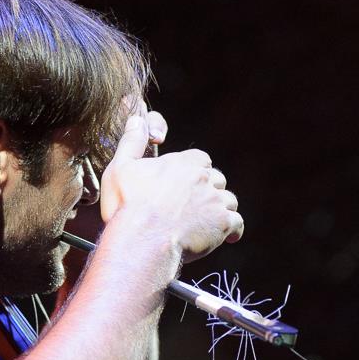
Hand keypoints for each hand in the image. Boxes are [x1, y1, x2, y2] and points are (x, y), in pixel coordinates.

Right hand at [98, 111, 242, 259]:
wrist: (142, 240)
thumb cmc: (128, 206)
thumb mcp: (121, 168)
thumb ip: (132, 142)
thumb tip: (136, 119)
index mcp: (182, 163)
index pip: (200, 159)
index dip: (196, 171)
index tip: (188, 182)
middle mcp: (202, 178)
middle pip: (217, 180)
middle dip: (209, 191)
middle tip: (196, 206)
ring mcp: (215, 200)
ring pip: (229, 201)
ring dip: (221, 210)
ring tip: (209, 222)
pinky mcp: (223, 223)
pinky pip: (237, 224)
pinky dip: (233, 230)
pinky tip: (228, 238)